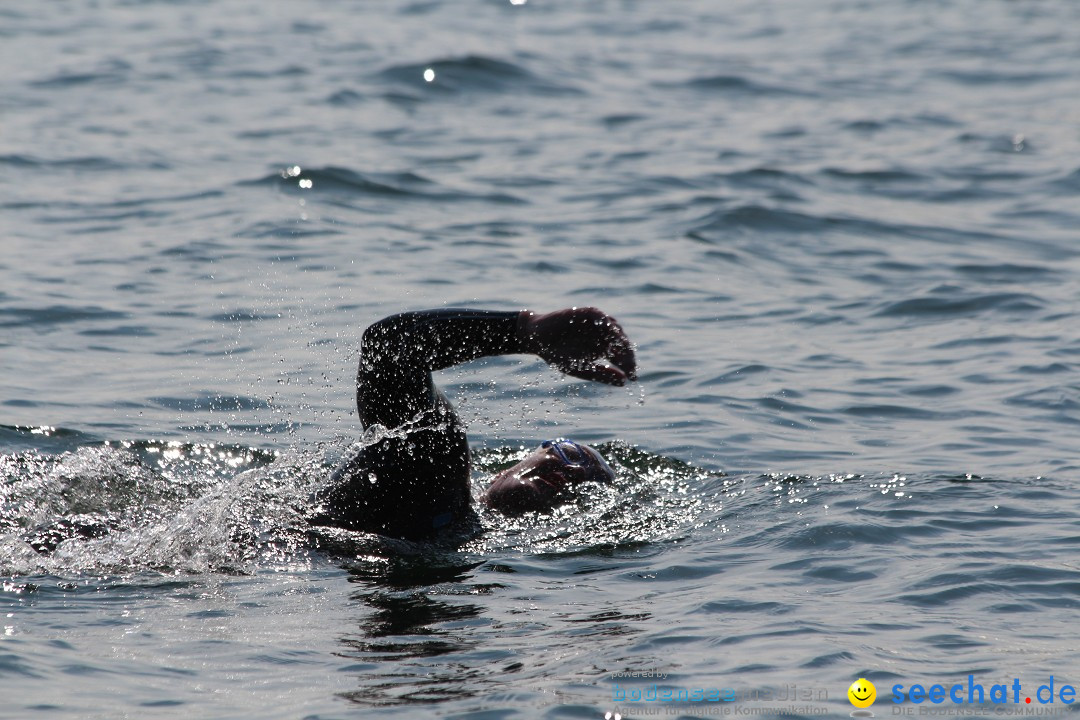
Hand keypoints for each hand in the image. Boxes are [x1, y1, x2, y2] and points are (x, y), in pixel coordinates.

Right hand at [519, 307, 636, 385]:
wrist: (537, 339)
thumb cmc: (557, 355)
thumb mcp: (581, 369)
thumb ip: (602, 375)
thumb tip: (624, 382)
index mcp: (604, 348)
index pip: (623, 356)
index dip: (629, 366)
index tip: (633, 378)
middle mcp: (604, 335)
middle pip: (623, 343)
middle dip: (627, 356)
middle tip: (629, 368)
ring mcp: (596, 323)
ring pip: (615, 329)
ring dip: (620, 341)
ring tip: (621, 355)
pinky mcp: (587, 313)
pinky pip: (600, 317)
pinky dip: (606, 324)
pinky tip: (611, 335)